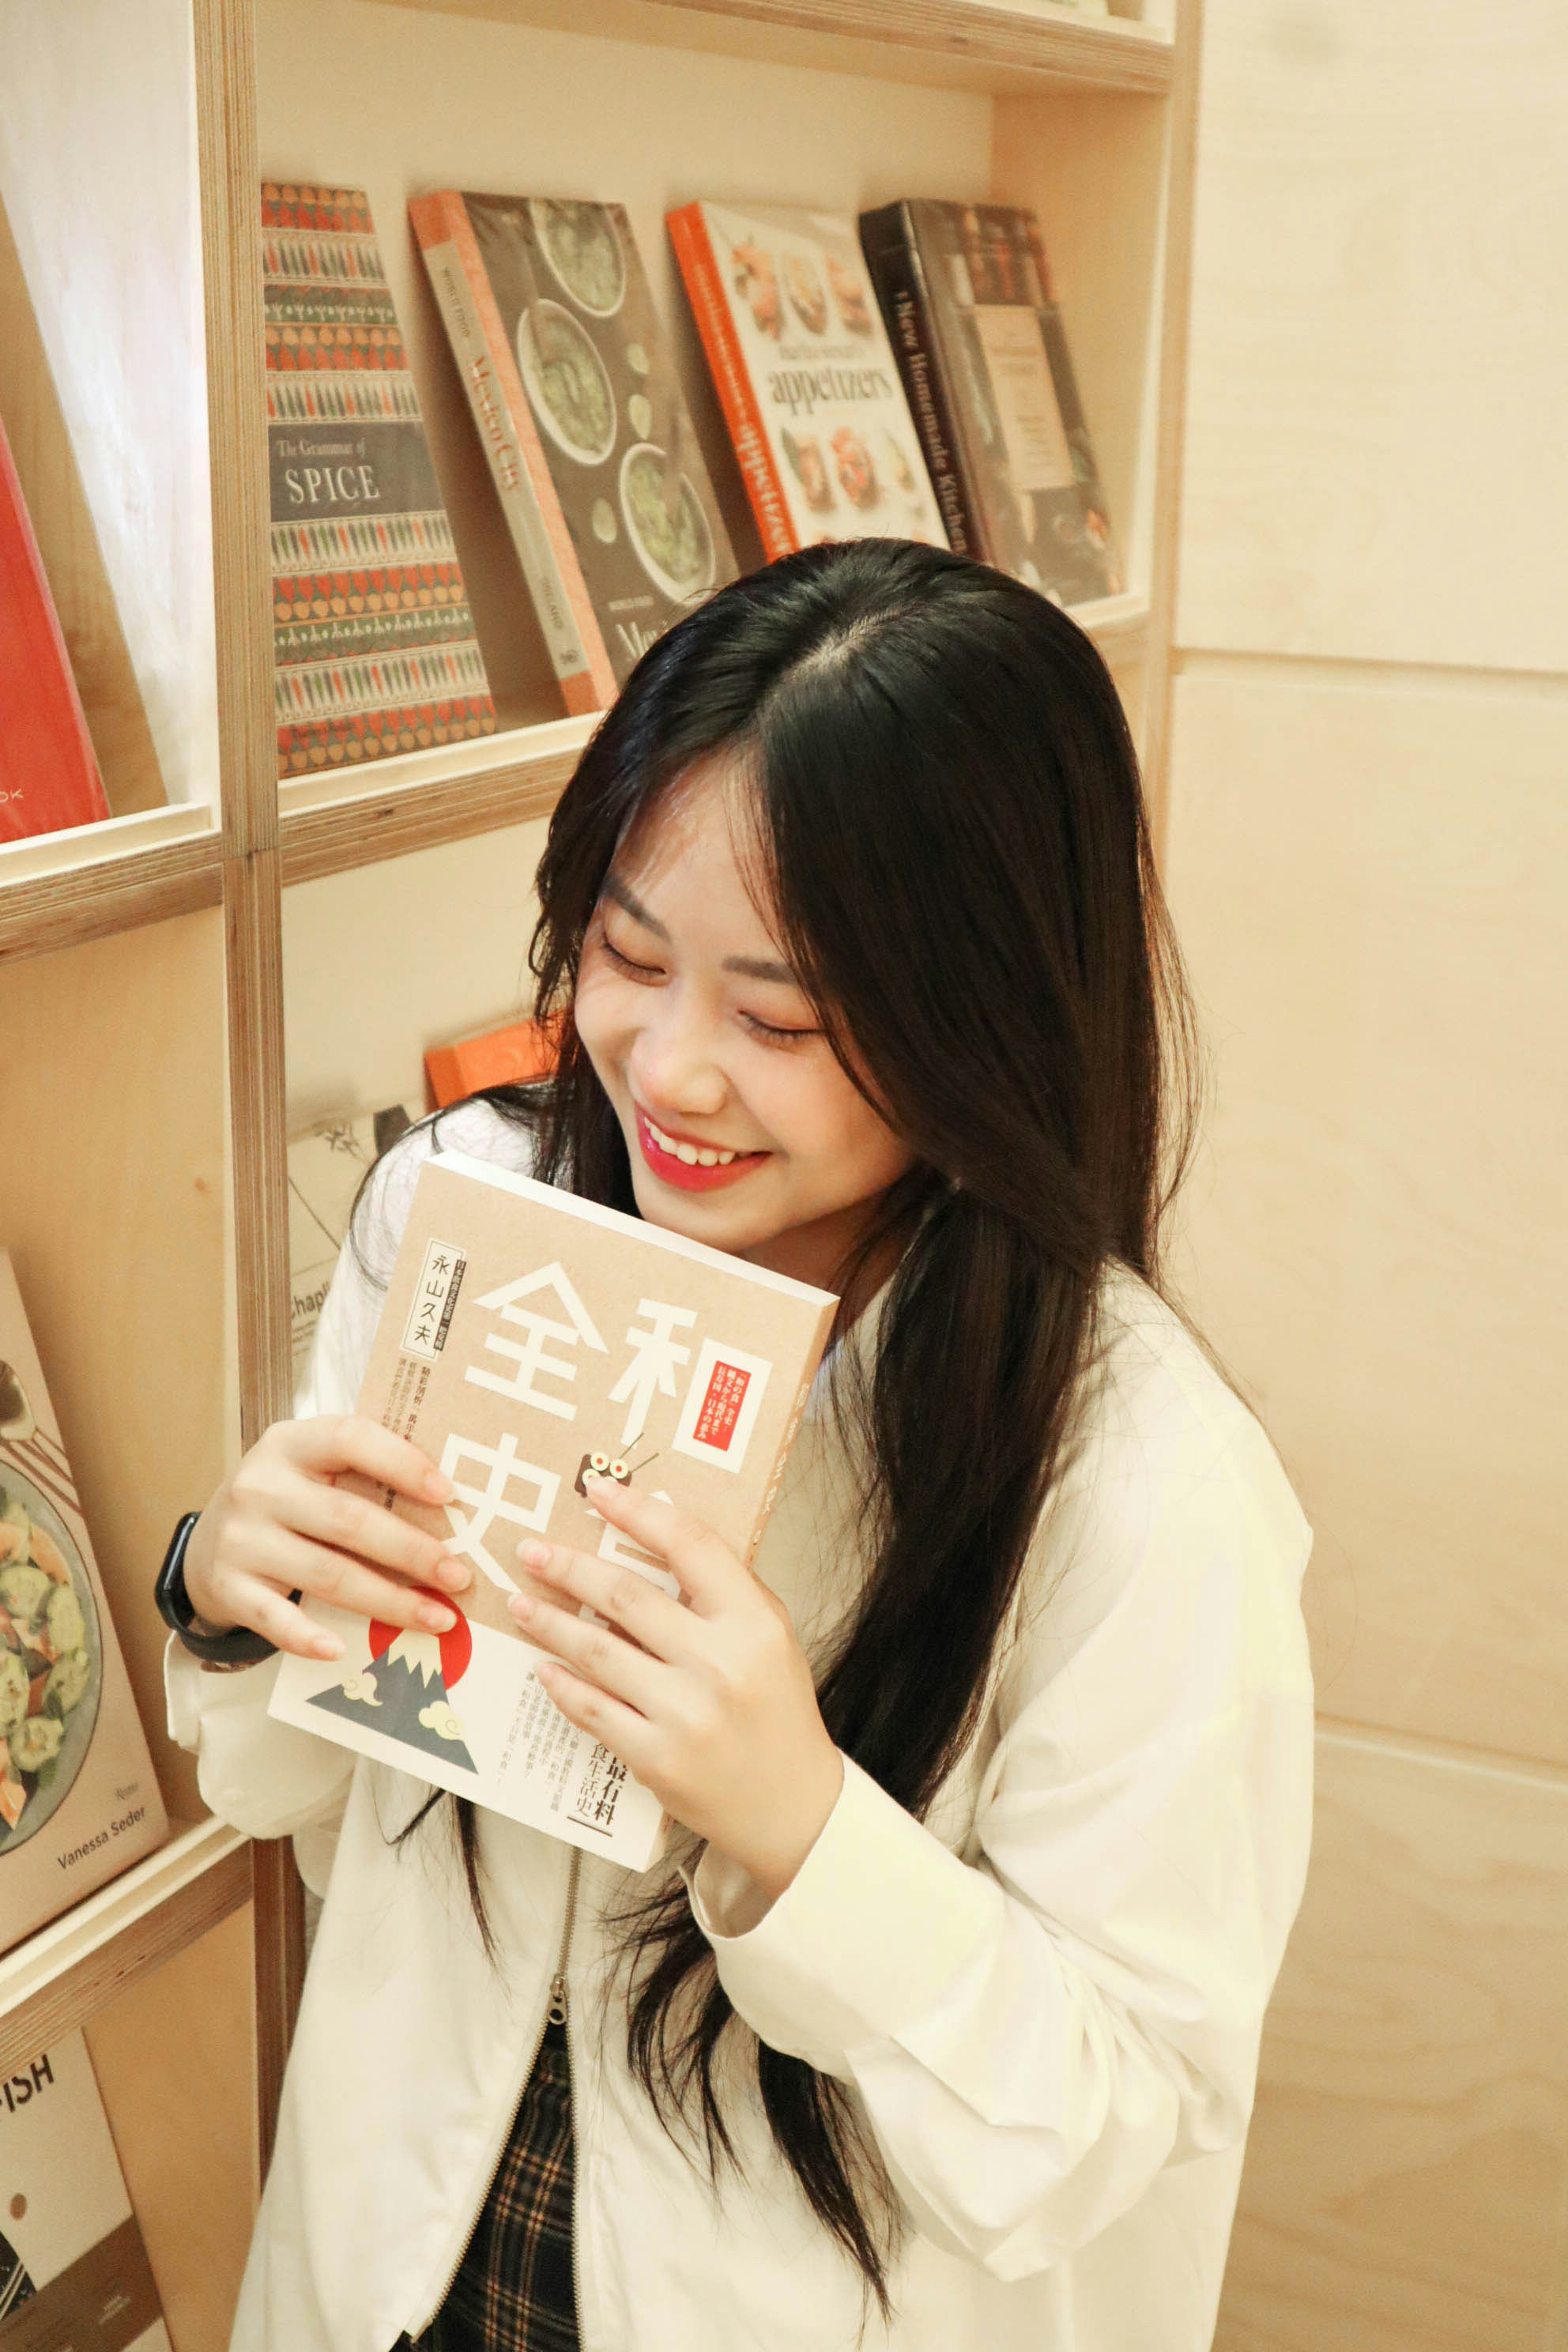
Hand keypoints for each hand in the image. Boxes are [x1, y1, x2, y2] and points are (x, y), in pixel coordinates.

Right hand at [181, 1415, 473, 1661]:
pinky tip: (342, 1651)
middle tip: (459, 1577)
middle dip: (412, 1552)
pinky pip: (274, 1619)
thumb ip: (365, 1473)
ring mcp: (241, 1539)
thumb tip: (452, 1501)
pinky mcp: (228, 1588)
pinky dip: (307, 1638)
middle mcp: (261, 1486)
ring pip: (327, 1574)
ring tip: (438, 1618)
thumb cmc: (287, 1501)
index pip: (350, 1438)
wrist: (206, 1545)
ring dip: (389, 1601)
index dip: (401, 1463)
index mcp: (290, 1443)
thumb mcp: (313, 1469)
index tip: (449, 1494)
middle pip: (349, 1520)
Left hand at [508, 1476, 843, 1900]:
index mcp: (752, 1623)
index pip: (689, 1546)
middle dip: (570, 1567)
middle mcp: (719, 1664)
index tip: (598, 1491)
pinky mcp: (656, 1758)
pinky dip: (563, 1684)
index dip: (638, 1511)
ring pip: (598, 1651)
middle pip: (626, 1596)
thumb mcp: (771, 1634)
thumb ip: (724, 1588)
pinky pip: (593, 1709)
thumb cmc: (777, 1709)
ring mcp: (684, 1714)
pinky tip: (544, 1665)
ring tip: (522, 1602)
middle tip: (532, 1551)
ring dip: (551, 1622)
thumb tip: (654, 1531)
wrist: (791, 1804)